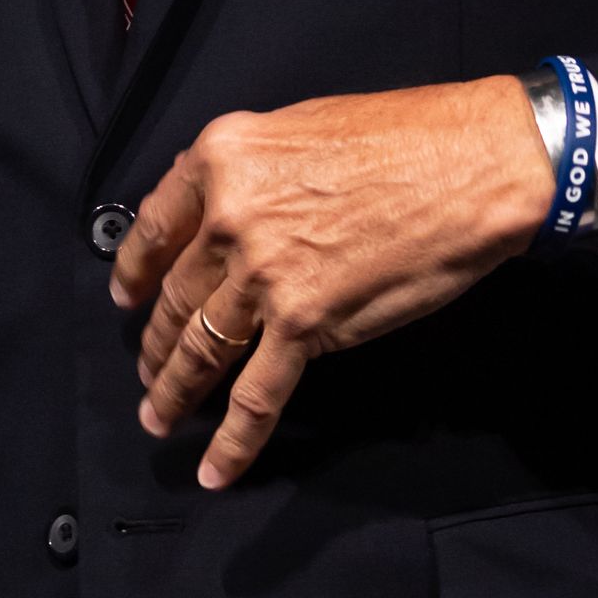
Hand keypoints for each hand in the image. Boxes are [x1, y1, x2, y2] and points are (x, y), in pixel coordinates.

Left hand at [108, 76, 553, 489]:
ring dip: (174, 390)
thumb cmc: (402, 136)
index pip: (155, 225)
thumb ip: (249, 172)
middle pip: (176, 294)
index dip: (135, 270)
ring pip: (202, 347)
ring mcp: (263, 275)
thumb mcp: (297, 128)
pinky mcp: (304, 324)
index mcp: (221, 158)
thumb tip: (227, 211)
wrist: (471, 167)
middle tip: (147, 368)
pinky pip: (256, 395)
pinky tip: (214, 468)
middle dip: (156, 340)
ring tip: (159, 415)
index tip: (127, 297)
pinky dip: (232, 441)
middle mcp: (228, 217)